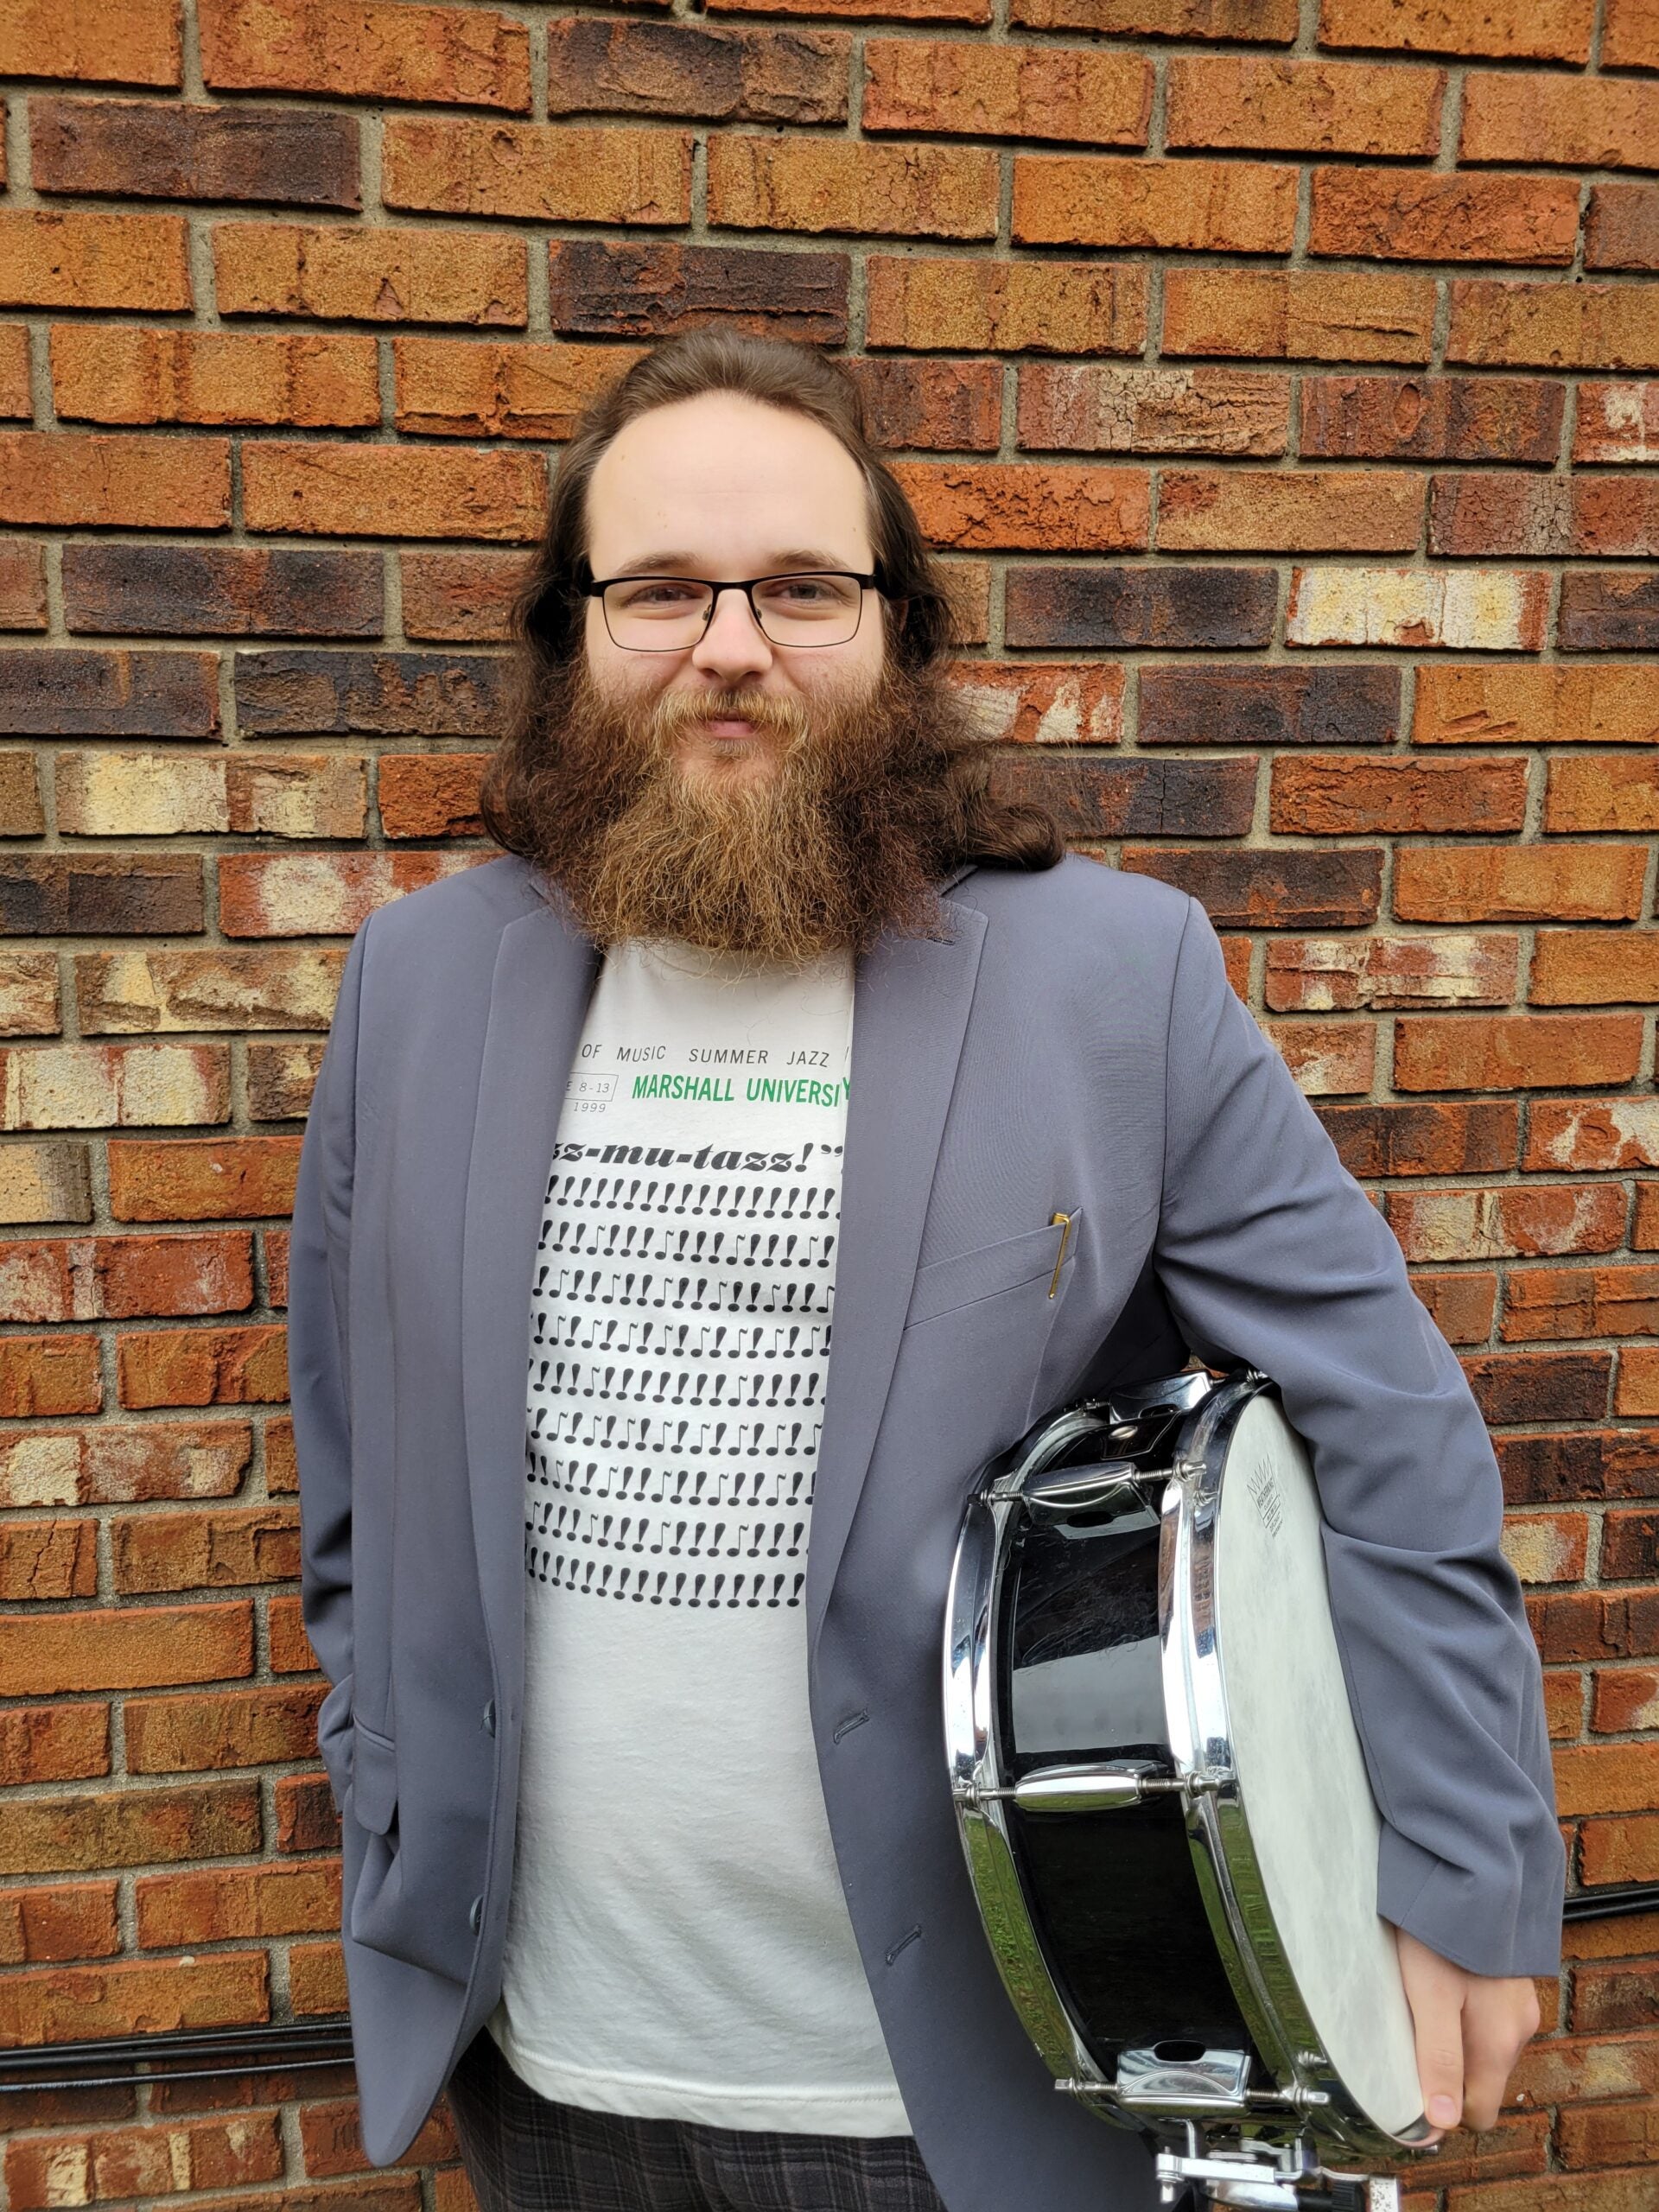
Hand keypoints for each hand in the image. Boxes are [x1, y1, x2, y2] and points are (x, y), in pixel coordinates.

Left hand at [1393, 1926, 1541, 2140]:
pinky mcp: (1508, 1977)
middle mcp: (1518, 2027)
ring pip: (1481, 2043)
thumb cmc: (1444, 1933)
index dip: (1443, 2107)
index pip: (1479, 2111)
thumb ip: (1439, 2059)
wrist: (1470, 1870)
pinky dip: (1461, 2008)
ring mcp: (1516, 2001)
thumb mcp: (1430, 1999)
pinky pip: (1484, 2013)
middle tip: (1406, 2031)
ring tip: (1418, 1997)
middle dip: (1444, 2066)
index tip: (1409, 2083)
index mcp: (1501, 2043)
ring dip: (1451, 2034)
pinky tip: (1437, 1977)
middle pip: (1479, 2076)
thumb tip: (1442, 2123)